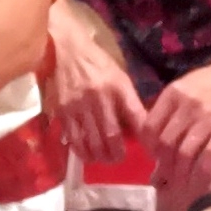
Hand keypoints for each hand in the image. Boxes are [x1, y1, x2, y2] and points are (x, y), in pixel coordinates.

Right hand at [47, 0, 148, 163]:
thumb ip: (128, 101)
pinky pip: (73, 138)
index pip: (136, 116)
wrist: (66, 51)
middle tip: (119, 158)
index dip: (144, 136)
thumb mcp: (119, 77)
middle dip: (117, 153)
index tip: (147, 148)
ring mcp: (79, 106)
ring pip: (92, 141)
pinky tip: (86, 155)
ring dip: (100, 156)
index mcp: (118, 86)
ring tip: (104, 159)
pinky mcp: (62, 111)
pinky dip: (81, 151)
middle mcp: (99, 97)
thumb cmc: (97, 64)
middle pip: (111, 135)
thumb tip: (138, 129)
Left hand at [142, 47, 210, 169]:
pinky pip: (209, 156)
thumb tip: (154, 137)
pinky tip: (198, 181)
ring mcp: (207, 118)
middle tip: (164, 178)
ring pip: (184, 153)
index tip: (152, 158)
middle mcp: (187, 106)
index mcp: (173, 94)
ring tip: (179, 184)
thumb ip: (168, 108)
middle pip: (165, 144)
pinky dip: (201, 173)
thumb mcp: (184, 85)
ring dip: (179, 173)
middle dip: (163, 165)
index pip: (150, 128)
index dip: (148, 148)